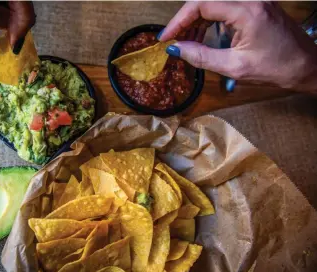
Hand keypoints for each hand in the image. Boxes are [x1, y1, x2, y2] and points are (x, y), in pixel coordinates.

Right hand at [159, 2, 316, 91]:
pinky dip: (210, 19)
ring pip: (214, 2)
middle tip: (175, 41)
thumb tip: (175, 49)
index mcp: (247, 11)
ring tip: (187, 42)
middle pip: (205, 0)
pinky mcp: (256, 4)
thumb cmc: (275, 69)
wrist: (306, 66)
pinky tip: (204, 36)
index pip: (201, 5)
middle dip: (186, 20)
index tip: (166, 38)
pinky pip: (225, 6)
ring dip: (197, 20)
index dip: (179, 21)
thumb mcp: (234, 67)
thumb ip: (201, 56)